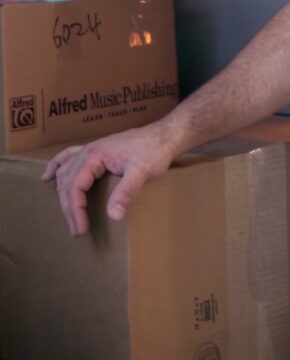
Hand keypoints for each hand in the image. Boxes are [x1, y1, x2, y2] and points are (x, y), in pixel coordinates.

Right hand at [41, 123, 177, 235]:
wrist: (165, 135)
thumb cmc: (155, 150)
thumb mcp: (142, 172)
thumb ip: (126, 192)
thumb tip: (112, 216)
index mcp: (95, 155)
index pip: (75, 186)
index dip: (76, 210)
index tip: (81, 229)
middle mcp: (89, 151)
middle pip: (67, 181)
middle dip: (69, 207)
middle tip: (77, 230)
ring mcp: (92, 149)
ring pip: (66, 172)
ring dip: (63, 194)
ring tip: (68, 215)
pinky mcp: (99, 151)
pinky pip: (70, 158)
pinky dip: (57, 167)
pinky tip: (48, 176)